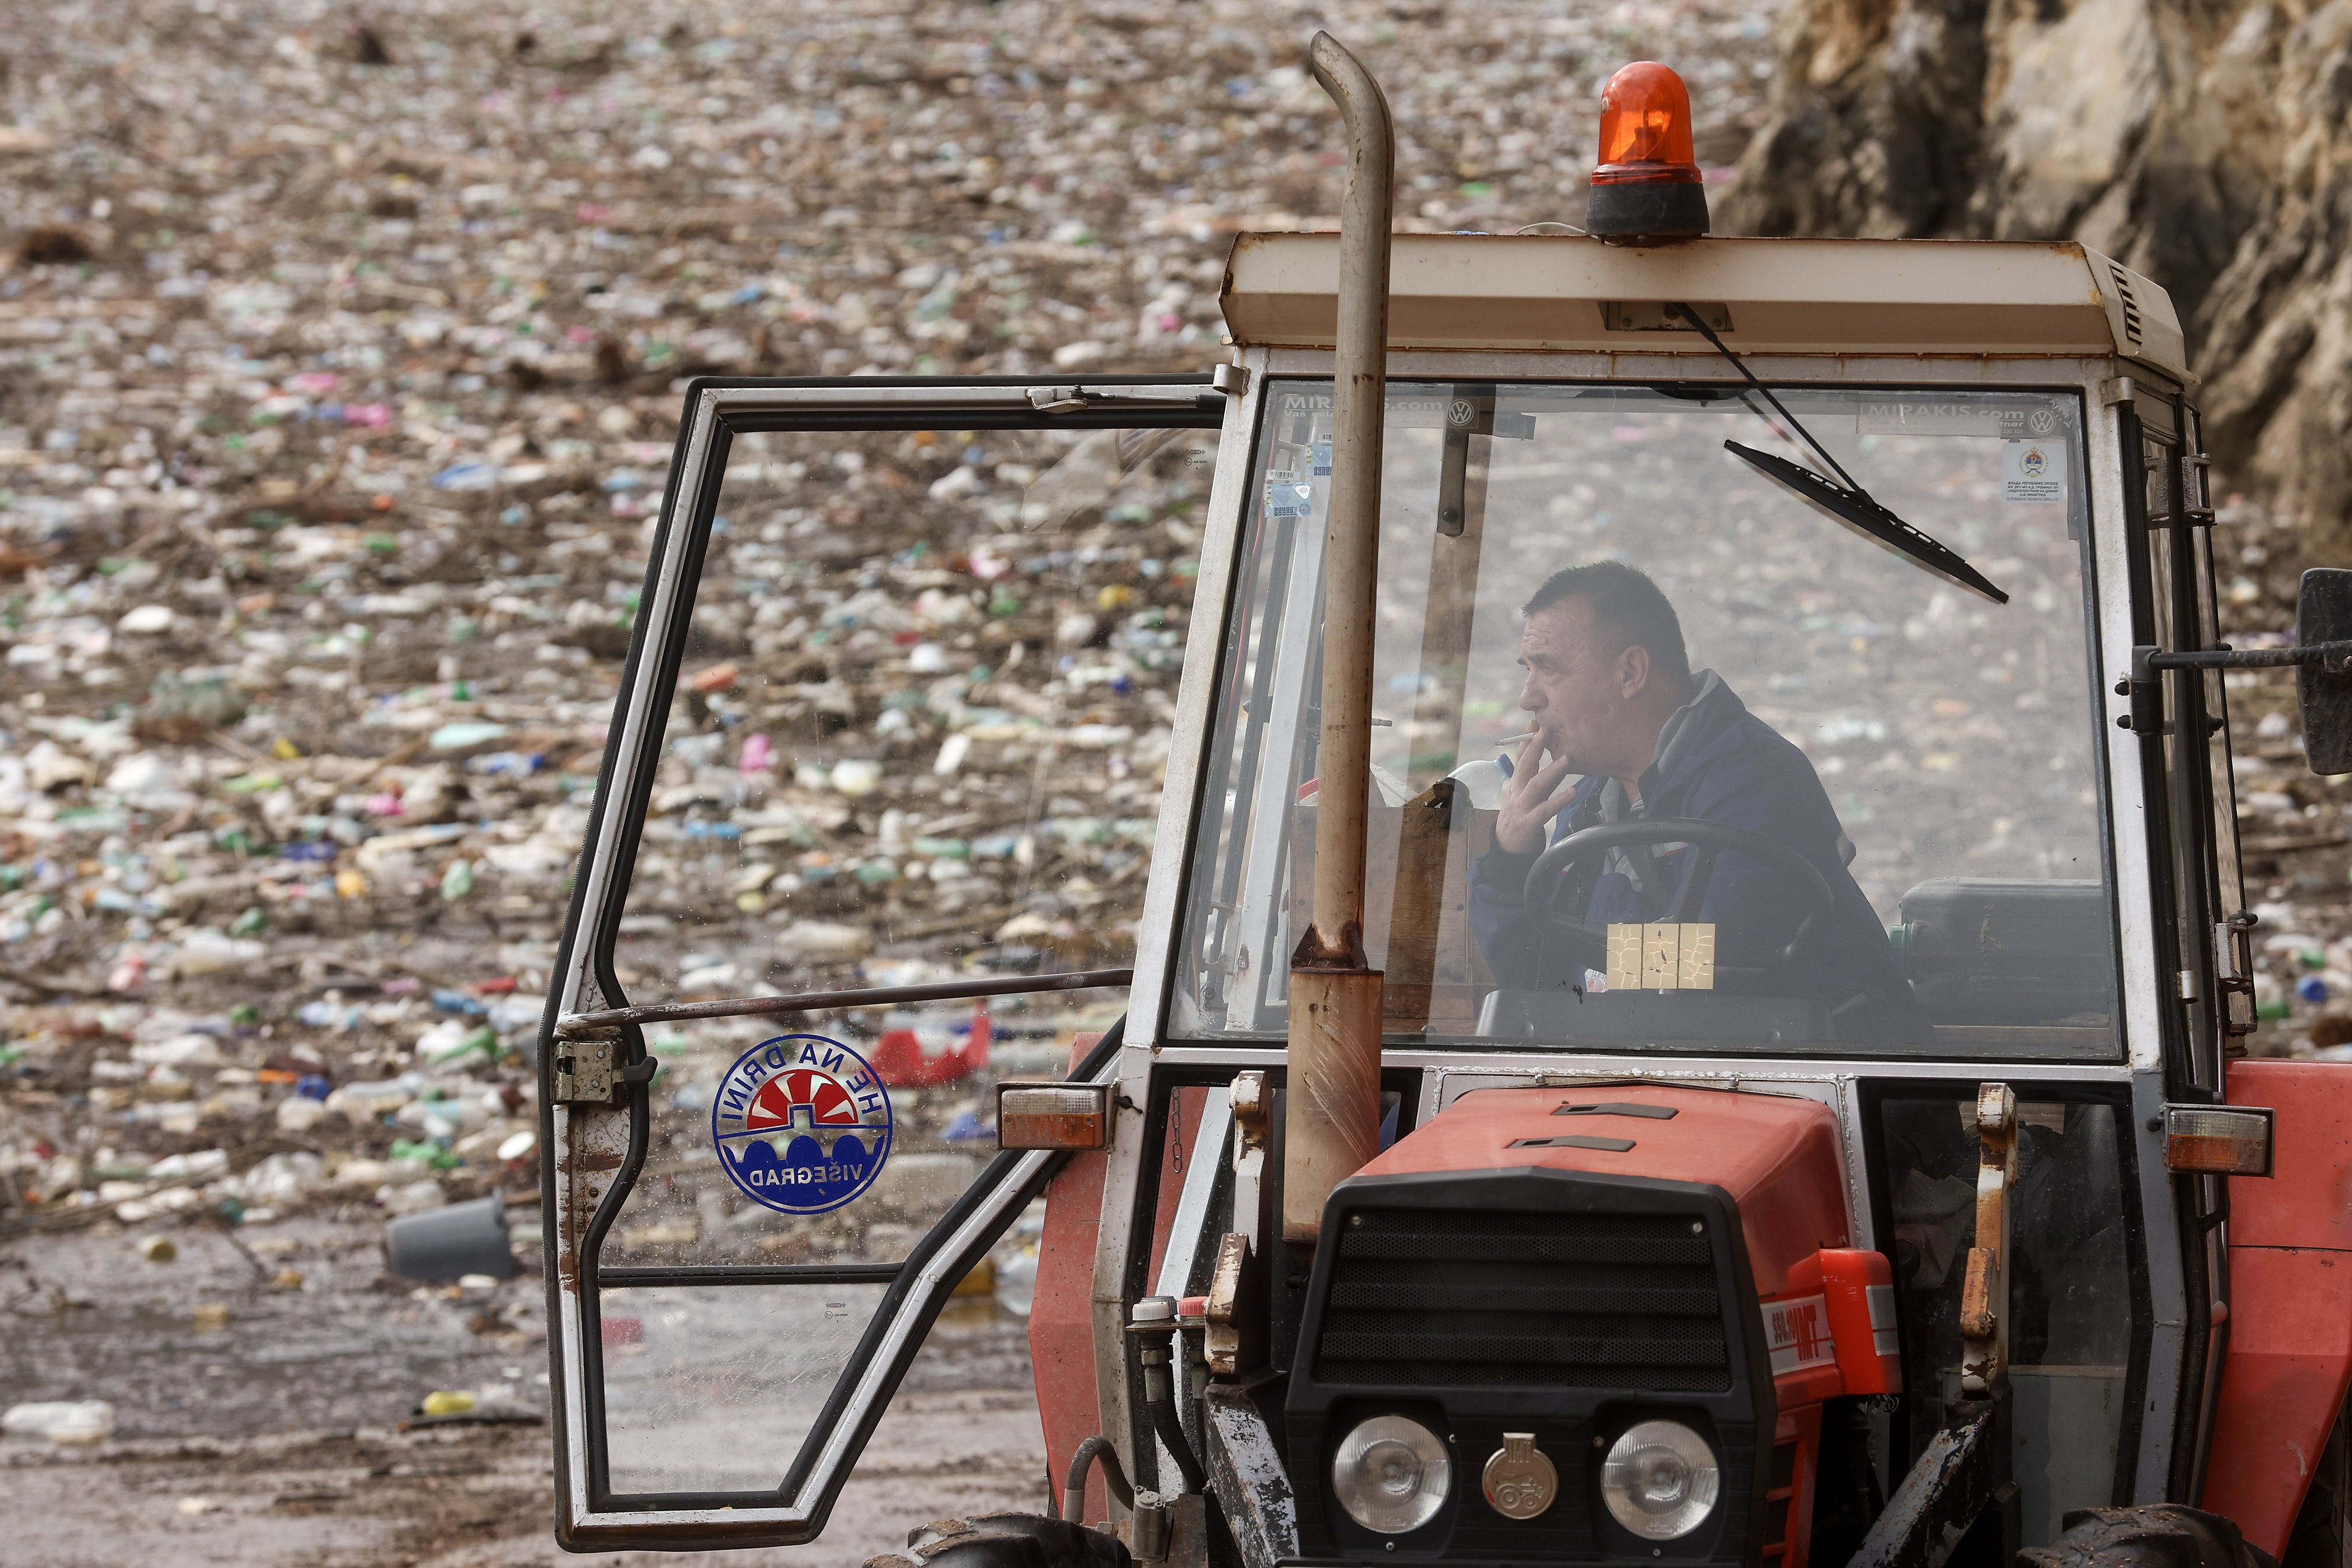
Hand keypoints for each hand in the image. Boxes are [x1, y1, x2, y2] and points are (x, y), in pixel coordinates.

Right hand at [1494, 732, 1577, 854]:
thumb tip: (1554, 758)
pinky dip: (1560, 800)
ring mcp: (1523, 805)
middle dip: (1535, 746)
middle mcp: (1518, 790)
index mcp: (1517, 782)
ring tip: (1567, 759)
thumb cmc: (1521, 815)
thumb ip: (1538, 777)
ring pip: (1536, 784)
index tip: (1534, 722)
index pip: (1521, 757)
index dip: (1526, 739)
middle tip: (1546, 729)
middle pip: (1525, 765)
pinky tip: (1573, 792)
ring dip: (1551, 771)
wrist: (1508, 846)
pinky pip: (1546, 809)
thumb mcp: (1525, 793)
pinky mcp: (1530, 821)